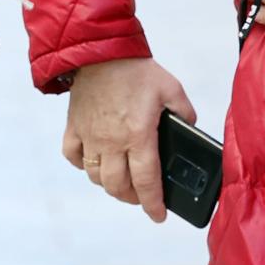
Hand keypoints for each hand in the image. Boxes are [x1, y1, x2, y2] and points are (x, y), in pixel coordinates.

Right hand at [64, 58, 196, 222]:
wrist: (99, 49)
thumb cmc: (137, 69)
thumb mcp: (171, 89)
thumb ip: (185, 113)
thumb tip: (191, 129)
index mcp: (139, 135)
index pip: (146, 182)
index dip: (153, 204)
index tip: (159, 216)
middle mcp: (112, 141)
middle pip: (118, 186)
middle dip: (132, 198)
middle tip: (142, 196)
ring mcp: (90, 135)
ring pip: (96, 177)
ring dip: (109, 185)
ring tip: (121, 180)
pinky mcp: (74, 126)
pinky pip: (73, 156)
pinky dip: (83, 165)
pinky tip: (94, 162)